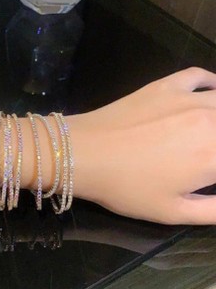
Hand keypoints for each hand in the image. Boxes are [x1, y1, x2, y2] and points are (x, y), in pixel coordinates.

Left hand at [69, 67, 215, 224]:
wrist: (85, 153)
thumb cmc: (128, 188)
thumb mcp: (173, 212)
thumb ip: (215, 210)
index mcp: (215, 156)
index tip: (213, 172)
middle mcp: (211, 121)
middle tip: (209, 155)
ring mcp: (190, 98)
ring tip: (209, 133)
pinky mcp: (168, 85)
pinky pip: (202, 76)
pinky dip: (214, 83)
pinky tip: (212, 95)